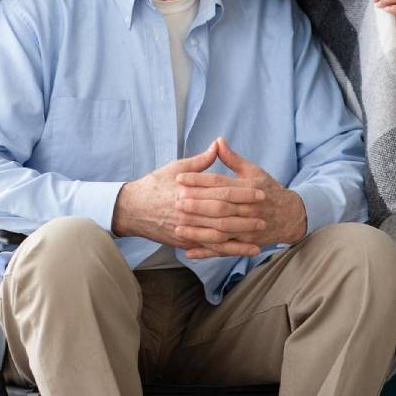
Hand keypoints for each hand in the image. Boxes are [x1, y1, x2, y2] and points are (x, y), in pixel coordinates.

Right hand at [112, 142, 266, 258]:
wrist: (131, 209)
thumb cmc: (154, 185)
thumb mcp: (176, 168)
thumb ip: (200, 161)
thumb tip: (218, 144)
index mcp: (189, 190)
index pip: (222, 191)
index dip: (243, 192)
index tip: (261, 192)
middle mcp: (188, 211)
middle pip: (223, 215)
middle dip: (246, 217)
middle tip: (265, 216)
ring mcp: (185, 229)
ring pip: (217, 235)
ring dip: (239, 238)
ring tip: (258, 238)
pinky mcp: (183, 241)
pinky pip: (207, 248)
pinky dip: (224, 251)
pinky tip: (238, 252)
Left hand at [173, 137, 306, 258]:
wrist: (290, 216)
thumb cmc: (268, 190)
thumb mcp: (253, 171)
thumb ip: (233, 159)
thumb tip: (217, 141)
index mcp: (248, 188)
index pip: (220, 183)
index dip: (199, 180)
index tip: (179, 178)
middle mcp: (248, 209)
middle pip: (219, 207)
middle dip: (197, 205)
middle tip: (176, 201)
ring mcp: (248, 228)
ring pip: (220, 230)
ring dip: (199, 231)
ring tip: (178, 228)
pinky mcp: (246, 243)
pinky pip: (225, 249)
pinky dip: (207, 252)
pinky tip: (189, 252)